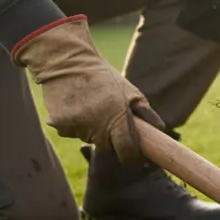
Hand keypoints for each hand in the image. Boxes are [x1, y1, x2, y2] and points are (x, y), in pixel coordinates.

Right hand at [13, 16, 166, 163]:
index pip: (127, 151)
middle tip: (110, 121)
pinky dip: (75, 125)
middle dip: (112, 141)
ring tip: (91, 107)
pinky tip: (76, 107)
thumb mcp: (130, 91)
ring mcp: (76, 127)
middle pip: (107, 148)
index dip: (132, 157)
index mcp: (117, 119)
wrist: (67, 63)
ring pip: (88, 139)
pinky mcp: (59, 125)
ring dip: (92, 130)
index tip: (135, 157)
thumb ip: (146, 113)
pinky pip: (71, 132)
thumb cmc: (104, 77)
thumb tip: (160, 129)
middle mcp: (96, 127)